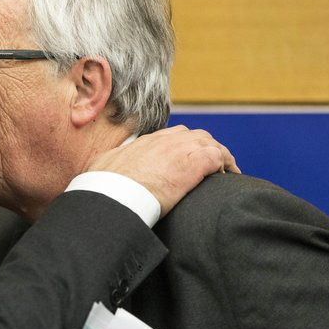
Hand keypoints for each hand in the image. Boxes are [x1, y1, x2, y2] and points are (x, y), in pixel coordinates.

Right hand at [89, 126, 239, 217]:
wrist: (114, 194)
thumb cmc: (105, 187)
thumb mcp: (103, 168)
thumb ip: (110, 165)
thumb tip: (101, 170)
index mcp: (143, 144)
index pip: (169, 136)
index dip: (181, 146)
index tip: (184, 159)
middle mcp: (163, 141)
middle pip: (192, 135)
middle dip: (203, 147)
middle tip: (210, 165)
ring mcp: (180, 149)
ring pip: (209, 143)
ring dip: (218, 155)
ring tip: (225, 171)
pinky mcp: (194, 163)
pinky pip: (219, 157)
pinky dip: (226, 165)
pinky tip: (228, 177)